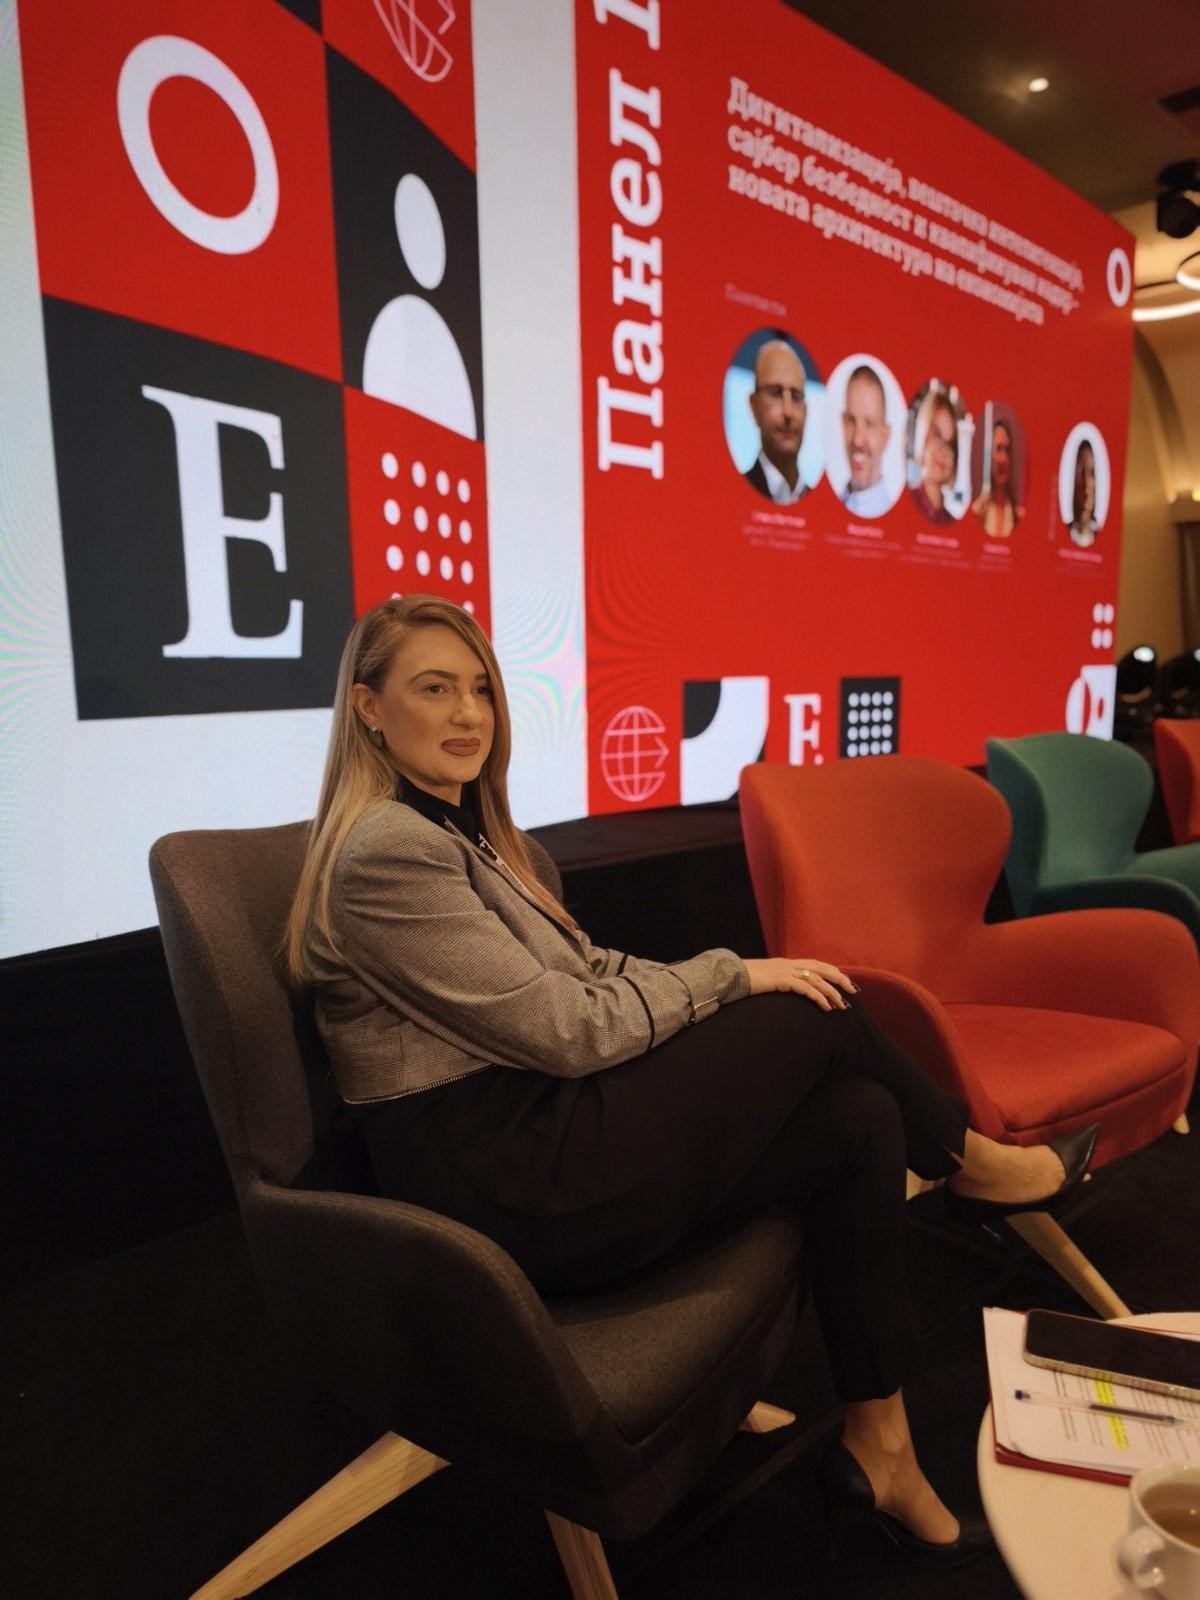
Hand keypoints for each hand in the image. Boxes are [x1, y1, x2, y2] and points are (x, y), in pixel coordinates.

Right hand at [742, 957, 856, 1009]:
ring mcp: (786, 971)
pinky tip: (827, 1008)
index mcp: (786, 963)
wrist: (729, 976)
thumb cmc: (744, 981)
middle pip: (822, 968)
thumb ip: (776, 982)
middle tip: (853, 991)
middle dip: (840, 979)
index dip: (831, 971)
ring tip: (843, 1005)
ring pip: (818, 980)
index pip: (815, 964)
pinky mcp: (782, 980)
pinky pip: (807, 989)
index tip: (843, 980)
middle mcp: (789, 964)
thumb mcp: (764, 980)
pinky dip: (820, 998)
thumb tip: (783, 990)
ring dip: (833, 993)